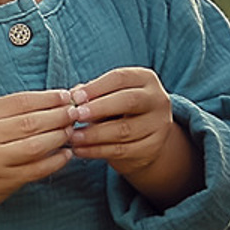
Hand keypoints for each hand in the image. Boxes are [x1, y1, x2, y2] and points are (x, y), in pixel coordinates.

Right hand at [0, 89, 77, 210]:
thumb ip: (12, 111)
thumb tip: (55, 100)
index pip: (22, 102)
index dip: (49, 98)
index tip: (67, 96)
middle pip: (32, 122)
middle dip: (59, 116)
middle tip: (76, 113)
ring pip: (37, 146)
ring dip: (59, 137)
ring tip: (71, 131)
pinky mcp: (5, 181)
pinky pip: (37, 169)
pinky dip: (56, 161)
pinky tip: (66, 154)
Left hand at [68, 66, 194, 196]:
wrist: (144, 137)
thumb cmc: (118, 109)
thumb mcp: (109, 96)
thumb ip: (92, 94)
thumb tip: (71, 96)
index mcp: (146, 79)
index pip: (120, 78)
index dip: (96, 87)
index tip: (75, 97)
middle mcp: (158, 100)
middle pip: (129, 101)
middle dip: (99, 108)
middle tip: (75, 115)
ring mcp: (158, 125)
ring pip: (124, 130)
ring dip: (94, 134)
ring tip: (72, 136)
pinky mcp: (152, 147)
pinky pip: (121, 150)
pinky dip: (97, 151)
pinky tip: (80, 150)